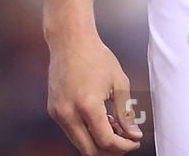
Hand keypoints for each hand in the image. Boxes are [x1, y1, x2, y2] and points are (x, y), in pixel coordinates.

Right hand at [46, 28, 143, 154]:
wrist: (70, 42)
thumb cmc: (97, 57)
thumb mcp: (119, 83)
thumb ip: (126, 112)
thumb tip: (133, 135)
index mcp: (87, 106)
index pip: (105, 140)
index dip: (123, 146)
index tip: (135, 142)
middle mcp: (68, 113)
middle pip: (89, 149)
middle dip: (110, 150)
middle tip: (126, 141)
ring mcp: (58, 114)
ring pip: (79, 143)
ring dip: (98, 141)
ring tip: (115, 126)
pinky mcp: (53, 111)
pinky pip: (72, 131)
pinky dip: (87, 132)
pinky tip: (102, 119)